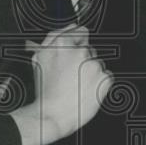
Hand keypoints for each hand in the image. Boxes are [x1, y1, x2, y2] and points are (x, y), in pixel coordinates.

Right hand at [10, 24, 112, 144]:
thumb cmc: (45, 91)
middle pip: (88, 49)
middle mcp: (81, 52)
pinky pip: (105, 76)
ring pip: (97, 63)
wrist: (53, 115)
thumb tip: (68, 28)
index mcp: (63, 44)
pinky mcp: (105, 79)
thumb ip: (52, 38)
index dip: (76, 42)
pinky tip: (85, 90)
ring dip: (90, 72)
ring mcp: (95, 65)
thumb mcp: (39, 59)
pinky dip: (98, 83)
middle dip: (81, 59)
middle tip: (69, 75)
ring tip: (76, 85)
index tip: (74, 51)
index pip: (79, 31)